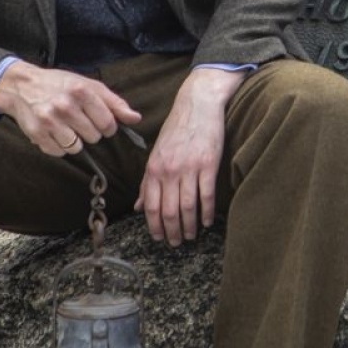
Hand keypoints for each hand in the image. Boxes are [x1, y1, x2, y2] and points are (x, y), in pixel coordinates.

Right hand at [0, 61, 141, 157]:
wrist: (21, 86)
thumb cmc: (59, 84)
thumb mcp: (88, 85)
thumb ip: (114, 103)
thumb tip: (135, 118)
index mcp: (81, 91)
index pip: (108, 123)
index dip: (108, 127)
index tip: (102, 123)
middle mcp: (65, 106)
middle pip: (93, 137)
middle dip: (90, 132)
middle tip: (80, 120)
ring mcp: (49, 121)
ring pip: (76, 148)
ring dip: (75, 141)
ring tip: (67, 127)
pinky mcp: (37, 134)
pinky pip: (59, 152)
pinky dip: (59, 146)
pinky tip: (54, 132)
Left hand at [136, 66, 245, 246]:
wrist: (198, 105)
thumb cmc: (177, 129)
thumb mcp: (156, 153)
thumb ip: (147, 181)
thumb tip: (139, 206)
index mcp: (154, 168)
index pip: (150, 205)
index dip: (154, 225)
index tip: (159, 238)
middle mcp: (169, 170)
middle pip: (168, 210)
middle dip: (172, 231)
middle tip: (176, 242)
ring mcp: (189, 168)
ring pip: (187, 206)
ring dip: (189, 225)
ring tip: (191, 235)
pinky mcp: (208, 164)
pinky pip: (206, 195)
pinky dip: (206, 212)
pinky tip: (207, 221)